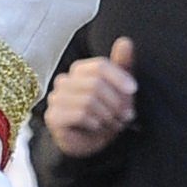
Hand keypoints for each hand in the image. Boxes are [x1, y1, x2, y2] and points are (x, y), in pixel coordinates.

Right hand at [46, 38, 137, 157]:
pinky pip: (79, 114)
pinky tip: (96, 127)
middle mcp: (64, 80)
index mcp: (80, 70)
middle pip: (96, 83)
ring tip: (112, 122)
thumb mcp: (121, 89)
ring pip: (89, 100)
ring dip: (107, 114)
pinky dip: (95, 122)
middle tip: (124, 115)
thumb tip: (125, 40)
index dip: (119, 77)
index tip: (133, 90)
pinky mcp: (52, 116)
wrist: (93, 145)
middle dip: (116, 102)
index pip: (99, 66)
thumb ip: (122, 65)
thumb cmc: (107, 113)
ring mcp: (55, 98)